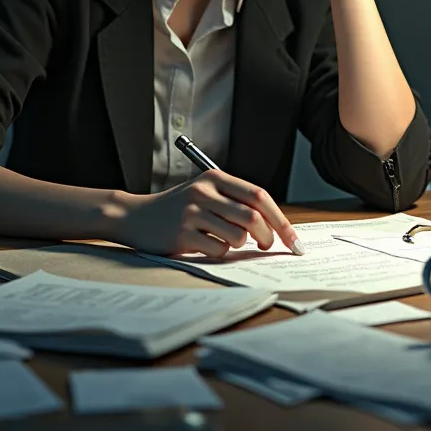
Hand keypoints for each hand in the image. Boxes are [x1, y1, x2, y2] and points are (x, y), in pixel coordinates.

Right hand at [113, 170, 302, 257]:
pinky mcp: (182, 234)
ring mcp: (192, 212)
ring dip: (240, 246)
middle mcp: (204, 192)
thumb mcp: (206, 193)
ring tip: (224, 240)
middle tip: (266, 245)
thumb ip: (236, 202)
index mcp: (215, 178)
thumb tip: (275, 227)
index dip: (281, 220)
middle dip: (268, 237)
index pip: (259, 196)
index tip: (294, 240)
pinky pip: (218, 250)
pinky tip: (205, 245)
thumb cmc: (178, 207)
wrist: (136, 216)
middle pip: (252, 217)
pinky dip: (220, 253)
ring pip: (238, 237)